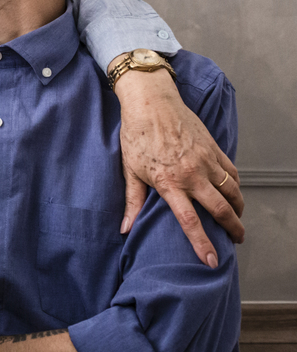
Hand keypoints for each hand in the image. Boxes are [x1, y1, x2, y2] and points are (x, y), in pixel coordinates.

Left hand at [114, 67, 244, 265]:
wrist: (151, 102)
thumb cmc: (136, 134)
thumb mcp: (130, 169)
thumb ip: (132, 201)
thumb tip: (125, 228)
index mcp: (169, 183)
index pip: (189, 221)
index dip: (202, 244)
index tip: (211, 261)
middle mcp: (191, 174)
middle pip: (220, 210)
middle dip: (232, 229)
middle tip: (237, 240)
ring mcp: (205, 161)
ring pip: (232, 192)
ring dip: (238, 209)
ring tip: (237, 220)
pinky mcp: (214, 149)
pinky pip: (232, 173)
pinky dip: (236, 186)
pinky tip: (234, 193)